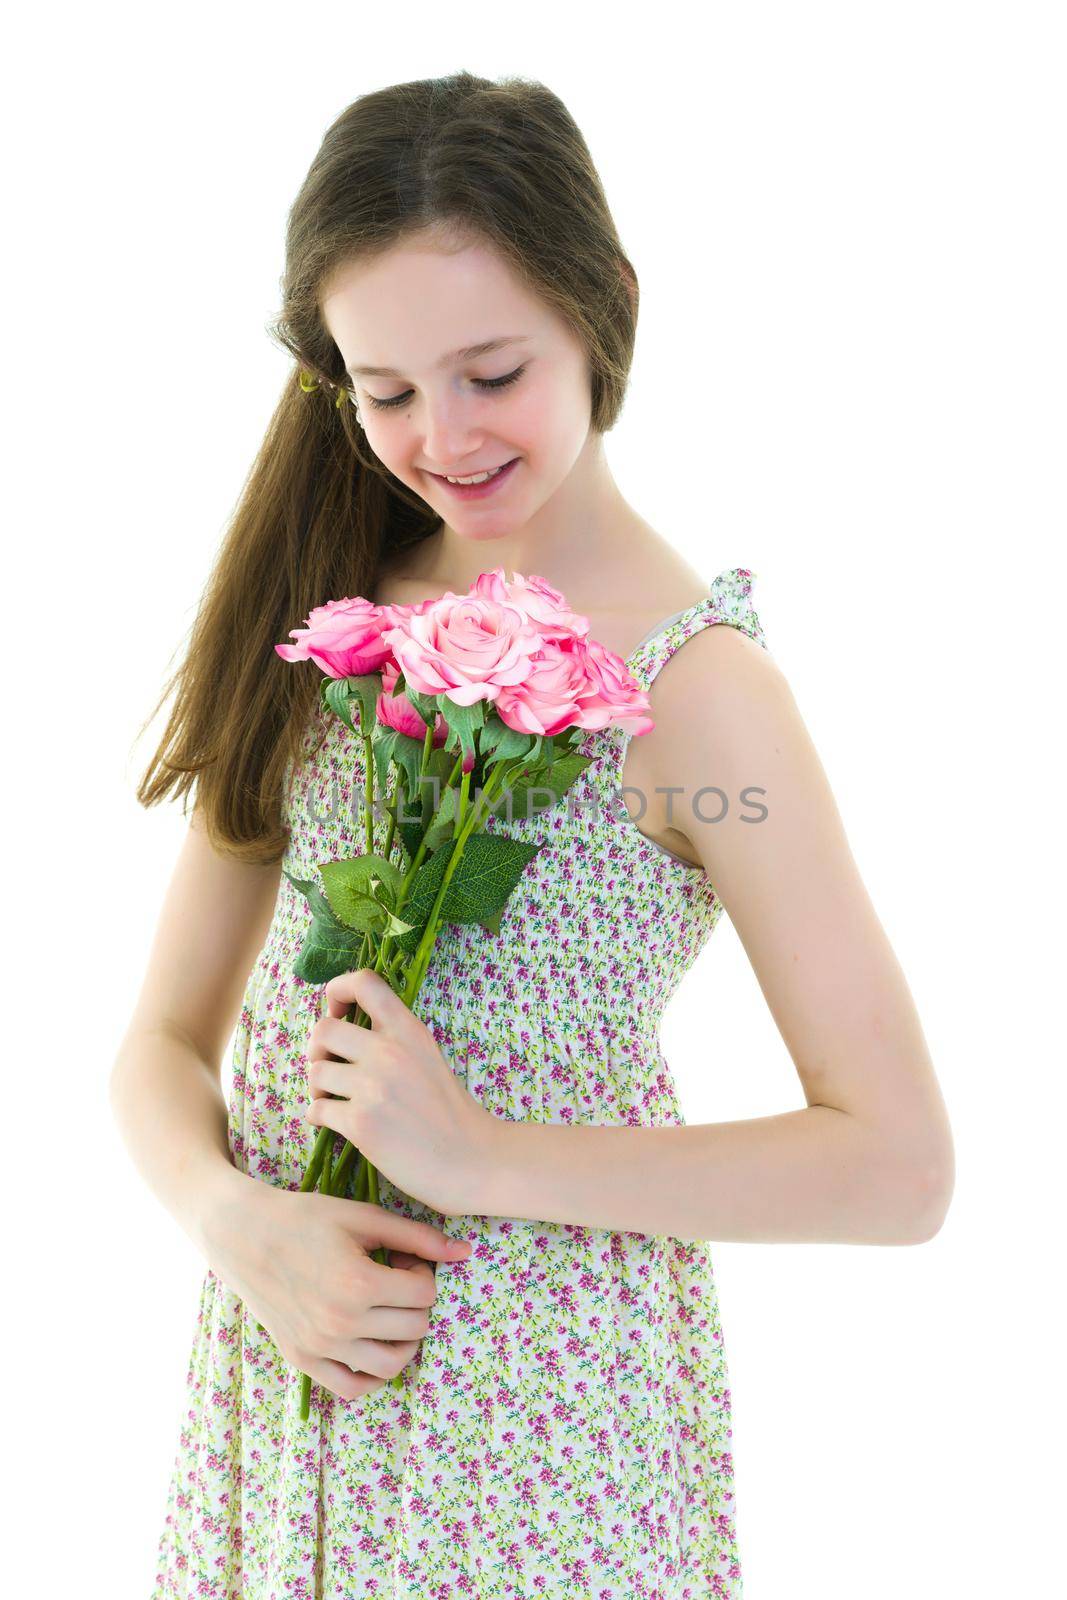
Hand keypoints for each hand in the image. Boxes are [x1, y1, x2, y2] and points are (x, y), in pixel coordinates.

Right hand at [203, 1174, 472, 1401]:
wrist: (242, 1234)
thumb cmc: (305, 1217)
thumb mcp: (363, 1217)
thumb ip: (417, 1236)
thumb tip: (466, 1253)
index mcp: (358, 1283)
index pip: (424, 1293)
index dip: (423, 1271)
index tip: (403, 1259)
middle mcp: (341, 1323)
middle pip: (414, 1328)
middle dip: (415, 1302)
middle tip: (395, 1278)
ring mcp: (320, 1347)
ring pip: (391, 1365)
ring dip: (403, 1339)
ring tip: (389, 1311)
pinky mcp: (303, 1360)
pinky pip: (353, 1388)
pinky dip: (372, 1373)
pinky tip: (371, 1341)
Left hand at [305, 967, 495, 1216]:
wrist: (470, 1159)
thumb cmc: (449, 1111)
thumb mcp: (428, 1056)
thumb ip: (394, 1039)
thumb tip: (346, 1033)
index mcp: (409, 1030)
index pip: (364, 982)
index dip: (337, 991)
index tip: (338, 1014)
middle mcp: (389, 1052)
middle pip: (324, 1029)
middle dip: (317, 1050)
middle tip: (330, 1068)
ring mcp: (373, 1088)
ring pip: (315, 1073)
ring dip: (317, 1088)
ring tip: (333, 1100)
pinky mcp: (361, 1124)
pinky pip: (316, 1110)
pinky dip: (318, 1117)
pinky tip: (335, 1122)